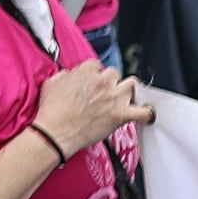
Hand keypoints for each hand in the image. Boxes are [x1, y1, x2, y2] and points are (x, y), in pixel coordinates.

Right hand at [30, 56, 150, 157]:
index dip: (93, 75)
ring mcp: (114, 98)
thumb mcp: (51, 83)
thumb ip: (65, 75)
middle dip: (110, 82)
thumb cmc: (51, 111)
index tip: (91, 83)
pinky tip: (145, 114)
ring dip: (127, 91)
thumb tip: (70, 76)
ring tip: (122, 99)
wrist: (55, 132)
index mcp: (86, 72)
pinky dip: (146, 113)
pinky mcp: (121, 115)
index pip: (96, 66)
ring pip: (132, 85)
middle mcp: (103, 82)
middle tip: (103, 92)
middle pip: (115, 74)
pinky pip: (144, 111)